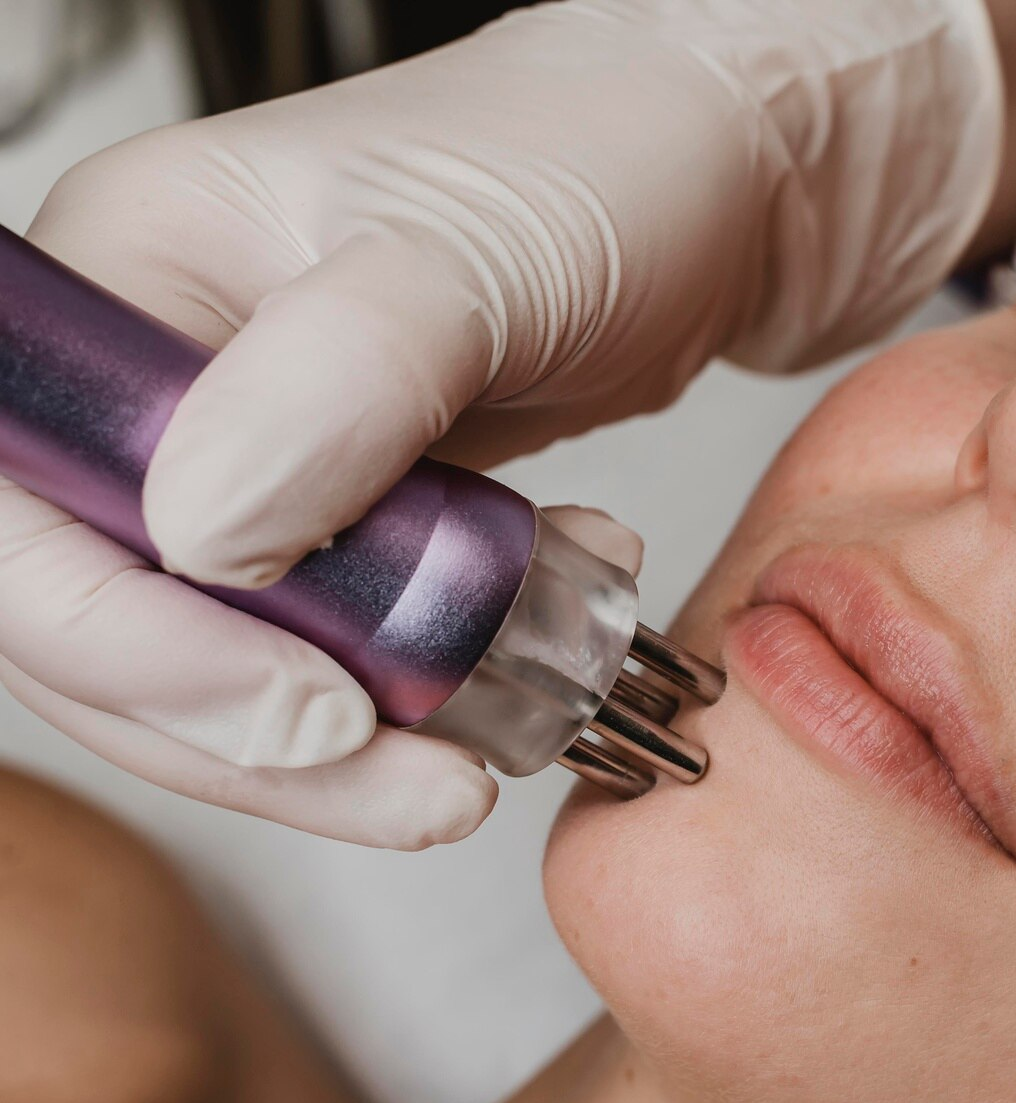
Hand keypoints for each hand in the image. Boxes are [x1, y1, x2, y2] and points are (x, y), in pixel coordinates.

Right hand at [0, 0, 1000, 845]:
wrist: (711, 190)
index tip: (312, 711)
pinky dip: (432, 687)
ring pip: (227, 666)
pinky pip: (337, 653)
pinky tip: (538, 636)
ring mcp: (250, 456)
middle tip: (430, 786)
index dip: (133, 646)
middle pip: (109, 625)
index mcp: (132, 272)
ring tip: (502, 736)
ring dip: (360, 743)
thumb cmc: (602, 167)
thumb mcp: (481, 250)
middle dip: (262, 740)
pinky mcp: (342, 518)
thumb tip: (206, 527)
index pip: (30, 512)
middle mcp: (165, 375)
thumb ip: (344, 372)